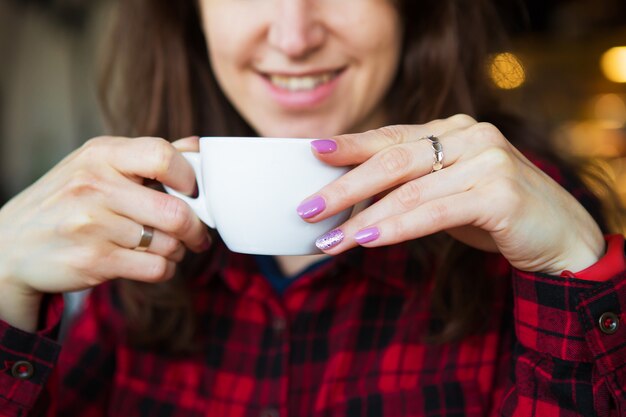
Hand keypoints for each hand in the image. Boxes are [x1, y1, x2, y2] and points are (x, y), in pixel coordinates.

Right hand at [0, 135, 208, 299]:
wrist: (9, 247)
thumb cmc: (66, 202)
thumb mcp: (97, 166)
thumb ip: (147, 157)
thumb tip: (196, 146)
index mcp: (101, 154)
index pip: (164, 156)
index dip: (190, 178)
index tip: (193, 193)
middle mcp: (94, 186)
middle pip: (175, 211)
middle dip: (196, 228)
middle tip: (197, 234)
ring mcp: (91, 225)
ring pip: (170, 244)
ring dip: (178, 250)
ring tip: (166, 247)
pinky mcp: (93, 261)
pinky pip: (156, 268)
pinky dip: (165, 269)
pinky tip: (153, 262)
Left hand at [300, 114, 604, 274]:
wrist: (560, 235)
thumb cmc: (494, 214)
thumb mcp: (447, 193)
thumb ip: (412, 186)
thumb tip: (353, 202)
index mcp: (454, 130)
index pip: (392, 135)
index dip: (351, 145)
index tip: (312, 153)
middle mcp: (470, 136)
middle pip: (392, 159)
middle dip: (343, 186)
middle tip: (306, 209)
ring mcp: (488, 160)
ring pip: (408, 189)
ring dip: (362, 218)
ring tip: (328, 240)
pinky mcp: (500, 193)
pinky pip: (434, 212)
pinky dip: (396, 227)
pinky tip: (367, 240)